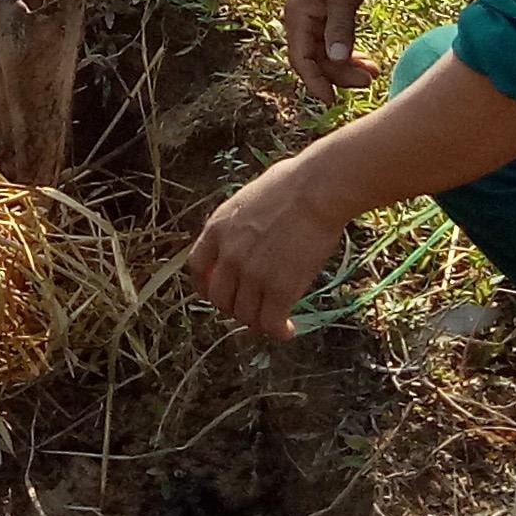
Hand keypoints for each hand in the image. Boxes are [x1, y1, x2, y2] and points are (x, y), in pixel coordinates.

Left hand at [188, 153, 353, 343]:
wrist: (319, 190)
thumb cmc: (294, 183)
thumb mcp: (250, 198)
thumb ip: (239, 223)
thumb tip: (247, 231)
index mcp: (218, 229)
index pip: (196, 268)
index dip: (206, 286)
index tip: (217, 292)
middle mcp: (229, 255)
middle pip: (220, 298)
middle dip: (234, 307)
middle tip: (252, 308)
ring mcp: (253, 274)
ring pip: (245, 314)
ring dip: (258, 321)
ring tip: (273, 321)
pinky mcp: (280, 289)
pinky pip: (271, 322)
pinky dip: (279, 332)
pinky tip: (288, 331)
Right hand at [282, 0, 379, 103]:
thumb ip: (340, 28)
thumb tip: (337, 60)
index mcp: (298, 16)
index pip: (300, 59)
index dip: (314, 82)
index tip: (332, 100)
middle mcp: (301, 20)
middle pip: (315, 61)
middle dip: (339, 75)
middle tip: (368, 82)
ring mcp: (313, 19)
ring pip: (326, 54)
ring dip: (346, 67)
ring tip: (372, 74)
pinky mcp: (326, 16)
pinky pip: (334, 44)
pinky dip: (349, 54)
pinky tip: (368, 62)